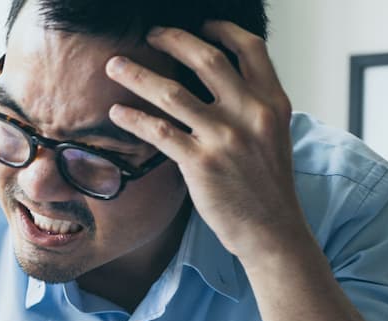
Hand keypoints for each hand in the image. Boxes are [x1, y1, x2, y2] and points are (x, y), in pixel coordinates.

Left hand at [105, 21, 308, 263]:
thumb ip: (251, 107)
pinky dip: (133, 118)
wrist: (271, 229)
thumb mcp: (273, 136)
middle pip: (207, 60)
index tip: (200, 24)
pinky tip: (117, 113)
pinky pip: (158, 131)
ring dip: (137, 75)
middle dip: (173, 41)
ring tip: (114, 66)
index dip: (223, 29)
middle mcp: (251, 113)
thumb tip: (222, 84)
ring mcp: (225, 138)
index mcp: (273, 102)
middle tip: (149, 35)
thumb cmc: (265, 186)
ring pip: (172, 93)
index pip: (251, 49)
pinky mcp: (201, 163)